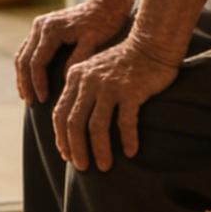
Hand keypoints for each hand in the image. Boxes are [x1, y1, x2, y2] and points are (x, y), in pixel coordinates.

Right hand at [15, 0, 128, 103]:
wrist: (107, 2)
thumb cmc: (104, 22)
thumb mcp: (94, 42)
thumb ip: (77, 59)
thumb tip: (62, 79)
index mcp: (50, 30)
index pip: (36, 63)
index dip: (38, 84)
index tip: (44, 100)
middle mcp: (40, 26)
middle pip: (23, 59)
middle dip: (25, 83)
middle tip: (31, 103)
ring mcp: (40, 25)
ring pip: (22, 54)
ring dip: (23, 76)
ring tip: (28, 97)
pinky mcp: (43, 28)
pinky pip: (28, 50)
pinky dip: (27, 66)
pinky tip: (32, 81)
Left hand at [53, 37, 178, 171]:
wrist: (150, 44)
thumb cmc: (123, 64)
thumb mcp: (93, 71)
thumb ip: (81, 92)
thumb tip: (71, 129)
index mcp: (76, 76)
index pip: (60, 113)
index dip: (62, 138)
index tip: (67, 155)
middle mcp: (89, 80)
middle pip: (75, 122)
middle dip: (76, 149)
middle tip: (82, 167)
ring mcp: (110, 85)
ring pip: (97, 126)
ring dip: (100, 150)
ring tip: (104, 166)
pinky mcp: (131, 90)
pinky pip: (125, 122)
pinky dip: (127, 139)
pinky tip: (130, 152)